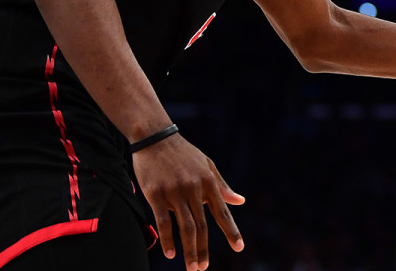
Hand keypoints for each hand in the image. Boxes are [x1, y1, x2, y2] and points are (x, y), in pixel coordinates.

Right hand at [132, 133, 244, 270]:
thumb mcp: (208, 166)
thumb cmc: (183, 154)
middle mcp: (194, 189)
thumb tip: (240, 201)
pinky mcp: (156, 195)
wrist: (156, 138)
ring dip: (189, 250)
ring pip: (185, 227)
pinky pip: (163, 221)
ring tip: (192, 267)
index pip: (223, 212)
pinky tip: (171, 254)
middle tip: (202, 268)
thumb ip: (222, 186)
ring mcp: (174, 193)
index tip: (239, 248)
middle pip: (202, 225)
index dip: (232, 231)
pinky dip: (168, 240)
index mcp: (209, 183)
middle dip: (204, 249)